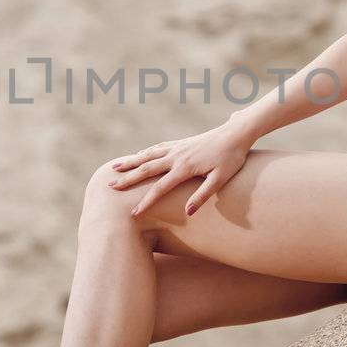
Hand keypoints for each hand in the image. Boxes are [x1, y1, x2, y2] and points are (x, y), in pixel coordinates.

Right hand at [106, 121, 253, 217]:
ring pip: (148, 155)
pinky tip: (138, 155)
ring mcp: (177, 148)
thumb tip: (188, 211)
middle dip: (128, 179)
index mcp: (185, 167)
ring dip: (130, 162)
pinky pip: (157, 148)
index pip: (160, 188)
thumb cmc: (231, 158)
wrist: (236, 133)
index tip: (134, 213)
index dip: (147, 201)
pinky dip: (144, 153)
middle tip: (110, 187)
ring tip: (114, 168)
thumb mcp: (221, 179)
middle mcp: (176, 156)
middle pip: (146, 169)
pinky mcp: (180, 143)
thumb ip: (203, 195)